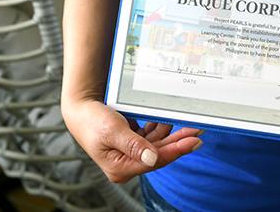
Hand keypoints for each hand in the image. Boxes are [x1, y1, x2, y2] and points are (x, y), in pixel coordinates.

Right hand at [62, 97, 201, 182]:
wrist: (81, 110)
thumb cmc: (92, 120)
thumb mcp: (112, 130)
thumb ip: (133, 145)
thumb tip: (153, 158)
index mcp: (120, 168)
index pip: (155, 161)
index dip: (176, 150)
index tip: (194, 141)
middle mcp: (126, 164)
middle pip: (160, 154)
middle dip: (179, 142)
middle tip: (198, 131)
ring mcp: (130, 155)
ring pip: (158, 146)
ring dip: (172, 135)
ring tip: (189, 124)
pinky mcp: (132, 145)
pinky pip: (152, 138)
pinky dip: (161, 129)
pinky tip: (169, 120)